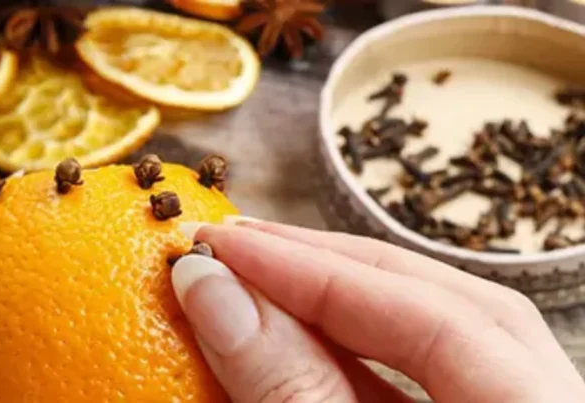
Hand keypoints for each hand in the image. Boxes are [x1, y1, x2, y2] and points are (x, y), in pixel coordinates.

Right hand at [171, 217, 584, 402]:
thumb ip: (292, 392)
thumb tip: (212, 291)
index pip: (438, 319)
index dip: (321, 275)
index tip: (224, 248)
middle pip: (445, 303)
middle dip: (329, 265)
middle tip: (236, 245)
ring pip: (432, 332)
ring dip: (334, 296)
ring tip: (256, 273)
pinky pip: (412, 374)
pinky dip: (344, 347)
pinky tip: (289, 330)